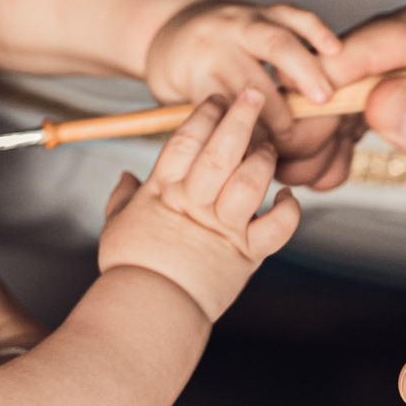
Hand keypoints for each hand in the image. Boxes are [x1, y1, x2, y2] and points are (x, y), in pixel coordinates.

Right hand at [97, 88, 300, 320]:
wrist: (147, 312)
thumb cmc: (130, 268)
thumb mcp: (116, 225)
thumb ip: (122, 197)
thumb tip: (125, 176)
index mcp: (163, 192)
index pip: (185, 141)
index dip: (203, 115)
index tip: (216, 97)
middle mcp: (195, 204)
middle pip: (221, 151)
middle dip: (241, 118)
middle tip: (256, 93)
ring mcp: (223, 228)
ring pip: (251, 181)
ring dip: (264, 159)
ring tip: (269, 146)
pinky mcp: (246, 254)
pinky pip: (277, 227)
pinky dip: (289, 210)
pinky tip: (288, 196)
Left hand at [144, 0, 355, 188]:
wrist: (167, 23)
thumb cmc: (181, 73)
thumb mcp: (177, 103)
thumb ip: (209, 129)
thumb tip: (248, 168)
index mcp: (196, 70)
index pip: (225, 108)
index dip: (246, 136)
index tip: (263, 159)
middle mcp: (218, 45)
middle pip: (251, 79)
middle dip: (276, 113)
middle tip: (293, 138)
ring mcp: (242, 22)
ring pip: (274, 42)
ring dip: (303, 72)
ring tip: (324, 99)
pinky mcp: (263, 8)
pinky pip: (291, 13)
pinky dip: (314, 30)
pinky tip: (334, 49)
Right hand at [330, 6, 405, 311]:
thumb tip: (386, 97)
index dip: (367, 52)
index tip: (314, 80)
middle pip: (403, 44)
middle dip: (342, 76)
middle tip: (290, 112)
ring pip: (391, 71)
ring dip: (343, 100)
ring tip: (301, 136)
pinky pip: (398, 100)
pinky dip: (360, 121)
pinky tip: (328, 147)